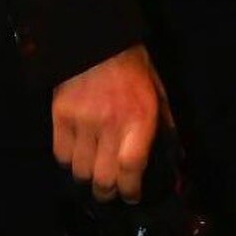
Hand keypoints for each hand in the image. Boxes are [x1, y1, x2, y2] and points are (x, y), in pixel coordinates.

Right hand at [50, 44, 168, 202]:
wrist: (96, 39)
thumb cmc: (133, 66)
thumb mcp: (158, 93)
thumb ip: (166, 126)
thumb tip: (176, 155)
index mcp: (139, 117)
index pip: (131, 167)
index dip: (130, 189)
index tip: (132, 196)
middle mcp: (110, 124)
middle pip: (102, 177)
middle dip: (107, 192)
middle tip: (111, 192)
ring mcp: (82, 121)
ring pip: (79, 170)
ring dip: (87, 177)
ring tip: (94, 174)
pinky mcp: (60, 116)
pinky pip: (61, 154)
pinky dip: (69, 161)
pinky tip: (77, 155)